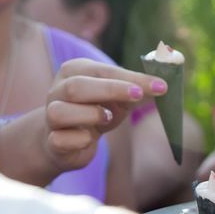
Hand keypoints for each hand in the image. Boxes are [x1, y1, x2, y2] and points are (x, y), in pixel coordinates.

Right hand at [43, 58, 167, 171]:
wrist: (64, 142)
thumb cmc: (94, 112)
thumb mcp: (118, 99)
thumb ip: (138, 91)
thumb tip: (164, 85)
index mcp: (75, 72)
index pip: (103, 71)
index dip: (131, 78)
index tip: (160, 85)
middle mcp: (57, 91)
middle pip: (77, 87)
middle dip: (111, 90)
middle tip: (138, 96)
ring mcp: (50, 116)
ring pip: (61, 112)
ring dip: (90, 115)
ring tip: (107, 118)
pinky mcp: (52, 141)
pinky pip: (61, 140)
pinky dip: (80, 140)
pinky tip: (89, 139)